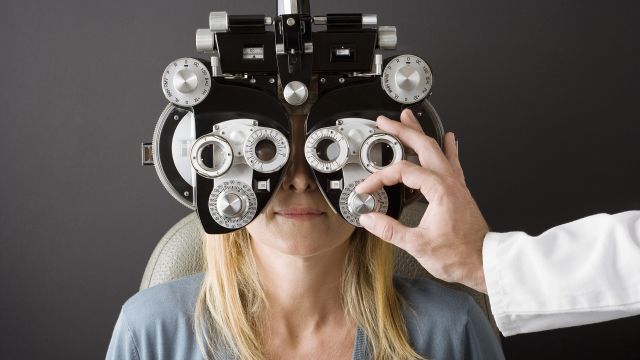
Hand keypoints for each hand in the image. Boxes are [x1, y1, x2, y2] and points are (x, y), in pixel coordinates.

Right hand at [355, 108, 489, 292]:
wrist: (484, 262)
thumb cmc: (459, 255)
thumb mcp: (417, 244)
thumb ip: (389, 230)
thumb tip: (369, 219)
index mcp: (439, 190)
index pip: (402, 172)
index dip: (380, 178)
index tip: (367, 188)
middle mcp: (449, 182)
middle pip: (423, 146)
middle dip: (402, 130)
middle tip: (386, 121)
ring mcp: (456, 185)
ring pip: (437, 149)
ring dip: (421, 133)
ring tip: (409, 120)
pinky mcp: (459, 191)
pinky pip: (452, 161)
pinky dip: (447, 147)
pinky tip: (449, 138)